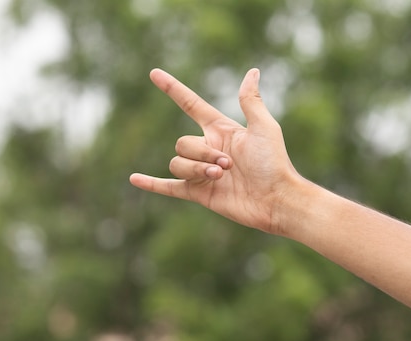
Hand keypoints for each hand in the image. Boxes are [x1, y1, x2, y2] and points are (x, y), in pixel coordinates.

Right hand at [130, 68, 301, 233]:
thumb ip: (251, 101)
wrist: (275, 199)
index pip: (191, 105)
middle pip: (183, 142)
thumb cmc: (274, 163)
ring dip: (196, 169)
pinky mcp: (200, 193)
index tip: (155, 74)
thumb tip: (253, 71)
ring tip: (221, 176)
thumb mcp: (263, 127)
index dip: (174, 89)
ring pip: (178, 163)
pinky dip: (152, 183)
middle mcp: (209, 149)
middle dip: (202, 153)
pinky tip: (135, 179)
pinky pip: (170, 187)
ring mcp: (202, 172)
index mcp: (221, 131)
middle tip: (229, 165)